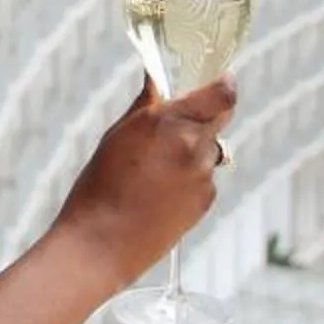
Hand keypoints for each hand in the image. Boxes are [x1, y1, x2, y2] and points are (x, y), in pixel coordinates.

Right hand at [52, 75, 234, 294]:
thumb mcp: (117, 135)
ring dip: (193, 150)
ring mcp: (203, 175)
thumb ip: (146, 106)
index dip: (223, 83)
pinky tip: (159, 191)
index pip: (222, 93)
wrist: (102, 244)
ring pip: (210, 149)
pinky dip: (189, 177)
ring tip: (155, 169)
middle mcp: (193, 145)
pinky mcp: (206, 201)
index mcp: (169, 122)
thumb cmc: (99, 187)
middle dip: (203, 116)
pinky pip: (204, 177)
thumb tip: (156, 80)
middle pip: (220, 117)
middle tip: (176, 124)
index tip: (218, 79)